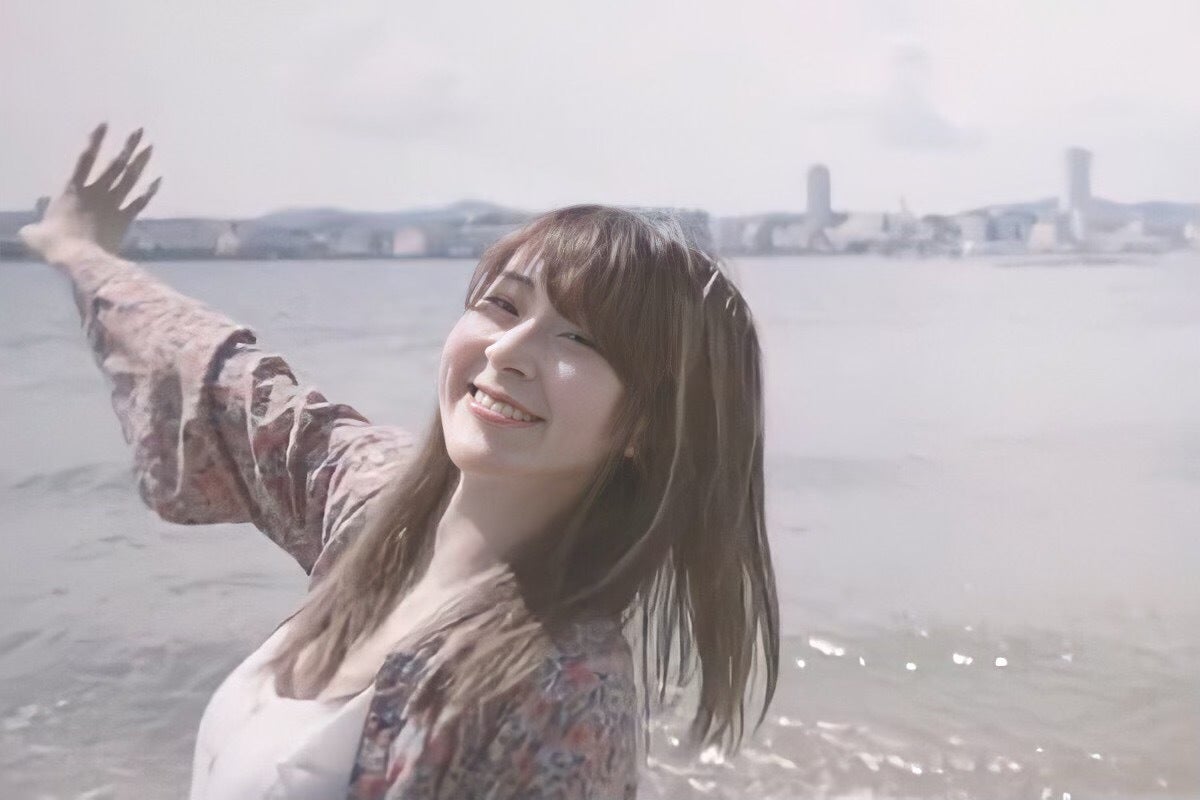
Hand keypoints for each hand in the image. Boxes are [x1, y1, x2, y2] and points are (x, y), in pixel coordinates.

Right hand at [20, 123, 160, 260]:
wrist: (79, 259)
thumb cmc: (54, 243)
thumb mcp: (36, 234)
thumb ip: (35, 228)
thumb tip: (29, 232)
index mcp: (73, 190)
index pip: (86, 159)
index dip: (95, 141)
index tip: (105, 124)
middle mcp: (96, 192)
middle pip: (115, 165)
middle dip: (128, 146)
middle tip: (140, 131)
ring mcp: (113, 205)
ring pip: (129, 179)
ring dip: (140, 162)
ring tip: (150, 147)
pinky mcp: (124, 220)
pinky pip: (139, 203)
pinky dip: (149, 191)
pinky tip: (159, 180)